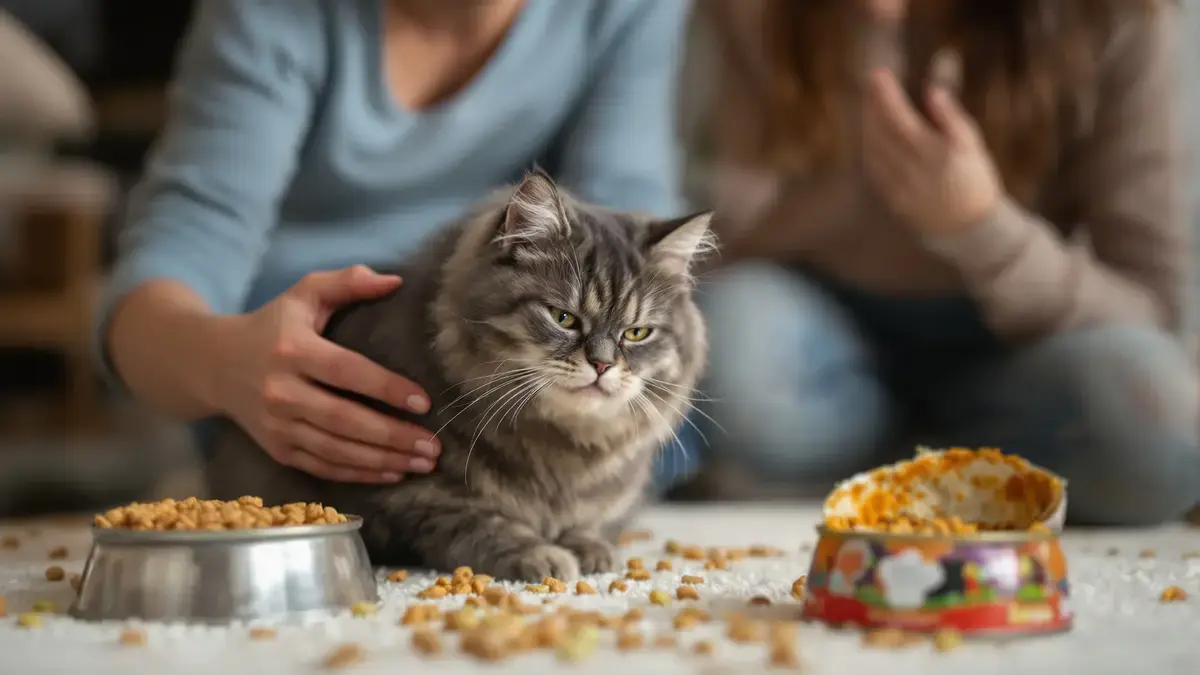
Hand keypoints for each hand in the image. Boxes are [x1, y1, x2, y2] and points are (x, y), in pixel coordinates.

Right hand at [218, 265, 439, 482]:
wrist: (210, 364)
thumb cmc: (270, 326)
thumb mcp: (303, 294)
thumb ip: (347, 282)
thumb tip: (396, 281)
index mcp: (292, 351)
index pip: (346, 372)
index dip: (386, 388)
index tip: (424, 402)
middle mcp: (281, 392)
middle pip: (344, 420)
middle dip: (393, 437)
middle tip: (433, 446)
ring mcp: (277, 425)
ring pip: (336, 450)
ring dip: (383, 461)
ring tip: (423, 464)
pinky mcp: (277, 449)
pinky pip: (322, 467)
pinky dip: (358, 474)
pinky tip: (392, 473)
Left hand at [862, 69, 1001, 235]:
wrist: (971, 226)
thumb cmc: (975, 178)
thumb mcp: (972, 144)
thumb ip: (950, 116)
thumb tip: (931, 90)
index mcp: (933, 152)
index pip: (899, 118)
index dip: (885, 95)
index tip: (878, 74)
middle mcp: (911, 171)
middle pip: (881, 132)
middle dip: (873, 105)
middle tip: (872, 84)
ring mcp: (898, 187)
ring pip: (873, 150)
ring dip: (867, 125)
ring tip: (870, 105)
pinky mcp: (891, 200)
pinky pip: (873, 170)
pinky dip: (869, 148)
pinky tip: (871, 135)